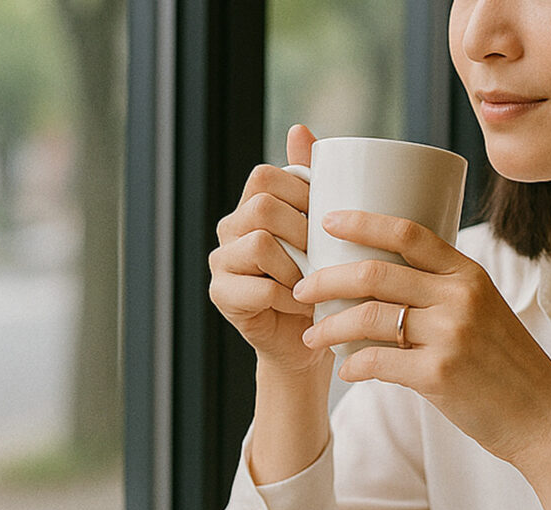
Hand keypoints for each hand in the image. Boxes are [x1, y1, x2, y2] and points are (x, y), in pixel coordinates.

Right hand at [208, 124, 330, 377]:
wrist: (311, 340)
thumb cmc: (324, 282)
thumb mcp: (327, 230)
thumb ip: (313, 182)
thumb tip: (298, 127)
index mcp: (252, 206)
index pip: (266, 176)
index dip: (302, 194)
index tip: (328, 221)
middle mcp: (230, 229)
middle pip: (261, 207)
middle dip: (302, 231)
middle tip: (324, 256)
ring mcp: (221, 262)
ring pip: (259, 243)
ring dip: (297, 266)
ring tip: (314, 283)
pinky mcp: (222, 296)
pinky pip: (260, 288)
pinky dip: (291, 299)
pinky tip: (305, 307)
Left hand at [292, 210, 550, 470]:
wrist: (545, 418)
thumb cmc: (508, 366)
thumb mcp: (485, 314)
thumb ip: (442, 295)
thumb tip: (382, 287)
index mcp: (470, 275)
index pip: (408, 233)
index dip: (362, 221)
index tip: (327, 220)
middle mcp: (460, 297)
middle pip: (375, 273)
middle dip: (326, 278)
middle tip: (302, 288)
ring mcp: (450, 335)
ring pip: (368, 317)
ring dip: (329, 325)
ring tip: (312, 335)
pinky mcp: (439, 375)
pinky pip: (377, 362)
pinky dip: (352, 366)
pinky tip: (346, 371)